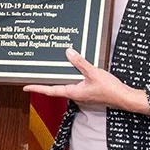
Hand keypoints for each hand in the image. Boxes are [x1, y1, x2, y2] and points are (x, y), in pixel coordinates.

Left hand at [22, 48, 149, 114]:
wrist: (124, 98)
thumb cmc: (110, 89)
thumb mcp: (93, 72)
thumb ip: (80, 62)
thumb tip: (68, 52)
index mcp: (73, 92)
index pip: (50, 90)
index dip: (37, 88)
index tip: (25, 86)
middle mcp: (75, 93)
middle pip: (55, 88)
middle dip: (44, 82)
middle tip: (33, 76)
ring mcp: (82, 92)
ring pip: (65, 84)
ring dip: (57, 78)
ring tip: (47, 70)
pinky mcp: (88, 90)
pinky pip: (74, 82)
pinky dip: (69, 75)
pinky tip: (70, 68)